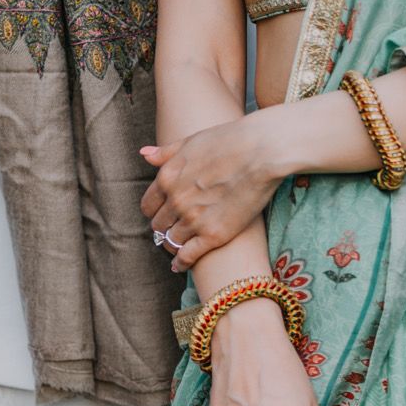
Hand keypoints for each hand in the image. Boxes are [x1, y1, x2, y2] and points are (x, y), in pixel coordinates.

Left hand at [140, 112, 280, 269]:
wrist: (261, 151)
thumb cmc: (229, 140)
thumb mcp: (192, 141)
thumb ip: (166, 152)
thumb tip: (144, 154)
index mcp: (168, 177)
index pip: (148, 205)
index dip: (155, 211)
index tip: (163, 213)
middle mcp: (176, 200)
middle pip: (159, 225)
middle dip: (165, 227)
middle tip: (175, 228)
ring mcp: (194, 219)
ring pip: (171, 241)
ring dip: (174, 244)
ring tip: (180, 245)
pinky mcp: (214, 235)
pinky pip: (188, 256)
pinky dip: (182, 263)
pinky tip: (181, 265)